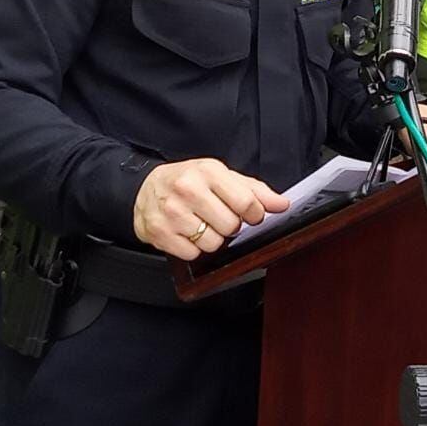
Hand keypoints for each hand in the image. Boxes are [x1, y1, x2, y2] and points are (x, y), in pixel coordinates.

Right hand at [132, 158, 289, 260]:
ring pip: (213, 243)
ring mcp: (172, 212)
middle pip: (231, 226)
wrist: (144, 187)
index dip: (254, 214)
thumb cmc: (189, 181)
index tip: (249, 214)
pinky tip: (186, 233)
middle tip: (217, 216)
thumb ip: (255, 190)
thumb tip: (282, 204)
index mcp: (208, 171)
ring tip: (200, 224)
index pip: (246, 203)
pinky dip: (193, 248)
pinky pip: (193, 254)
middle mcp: (188, 189)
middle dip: (229, 225)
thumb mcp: (221, 177)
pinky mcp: (160, 232)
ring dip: (212, 238)